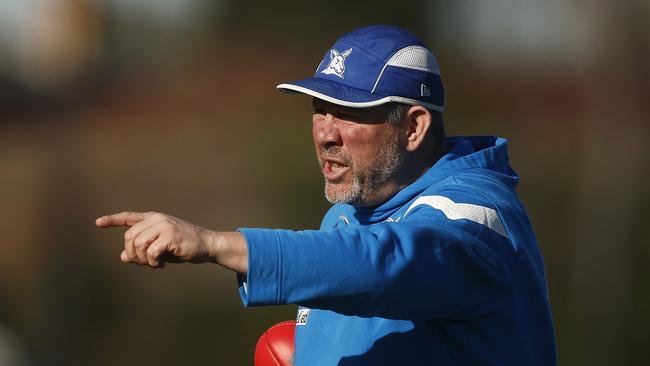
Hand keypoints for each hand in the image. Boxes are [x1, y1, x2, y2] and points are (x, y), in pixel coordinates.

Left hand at [95, 211, 214, 267]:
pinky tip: (159, 264)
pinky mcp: (170, 235)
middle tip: (143, 263)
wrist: (206, 245)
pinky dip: (152, 262)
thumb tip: (123, 257)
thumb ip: (141, 250)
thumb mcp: (159, 249)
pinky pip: (150, 252)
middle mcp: (157, 219)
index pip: (129, 217)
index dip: (112, 220)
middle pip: (129, 236)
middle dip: (132, 254)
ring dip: (142, 260)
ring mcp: (164, 225)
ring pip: (138, 244)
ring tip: (153, 263)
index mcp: (153, 219)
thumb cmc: (181, 247)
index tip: (97, 222)